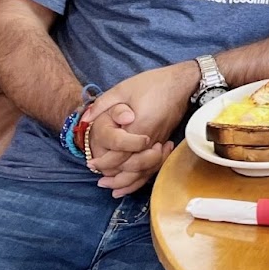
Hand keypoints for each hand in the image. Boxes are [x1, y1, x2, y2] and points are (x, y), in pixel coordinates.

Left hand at [82, 62, 195, 197]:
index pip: (119, 154)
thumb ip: (103, 104)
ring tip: (113, 186)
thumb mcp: (123, 88)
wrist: (182, 83)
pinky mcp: (164, 142)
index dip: (104, 163)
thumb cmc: (153, 83)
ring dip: (128, 182)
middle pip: (132, 168)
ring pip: (144, 170)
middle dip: (114, 177)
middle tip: (99, 180)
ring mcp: (160, 141)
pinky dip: (143, 176)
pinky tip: (133, 181)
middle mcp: (151, 138)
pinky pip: (154, 165)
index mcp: (139, 126)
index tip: (91, 164)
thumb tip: (86, 118)